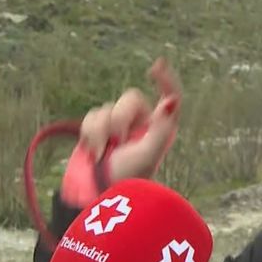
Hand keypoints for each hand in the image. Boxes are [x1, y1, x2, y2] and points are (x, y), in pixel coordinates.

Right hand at [78, 56, 182, 182]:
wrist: (94, 195)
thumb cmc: (126, 179)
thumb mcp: (147, 155)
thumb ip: (161, 128)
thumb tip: (171, 101)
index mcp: (160, 129)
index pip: (170, 96)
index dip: (166, 79)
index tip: (157, 66)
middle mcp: (142, 125)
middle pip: (132, 99)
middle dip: (121, 117)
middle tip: (119, 142)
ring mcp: (119, 128)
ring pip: (109, 107)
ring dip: (103, 129)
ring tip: (103, 153)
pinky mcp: (98, 131)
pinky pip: (93, 115)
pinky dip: (91, 132)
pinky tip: (93, 151)